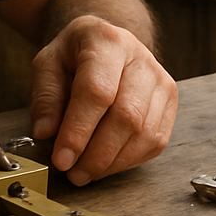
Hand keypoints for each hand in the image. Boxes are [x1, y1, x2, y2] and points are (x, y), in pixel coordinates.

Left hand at [28, 15, 177, 185]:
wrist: (106, 45)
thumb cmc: (75, 55)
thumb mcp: (47, 65)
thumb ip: (45, 98)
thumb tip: (45, 134)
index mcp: (107, 42)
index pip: (97, 92)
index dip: (79, 130)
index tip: (61, 159)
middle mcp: (141, 59)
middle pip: (127, 116)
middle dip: (97, 154)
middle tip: (73, 173)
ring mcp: (161, 81)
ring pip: (144, 134)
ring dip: (112, 162)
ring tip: (85, 172)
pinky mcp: (170, 102)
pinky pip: (155, 142)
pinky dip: (129, 160)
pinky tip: (106, 164)